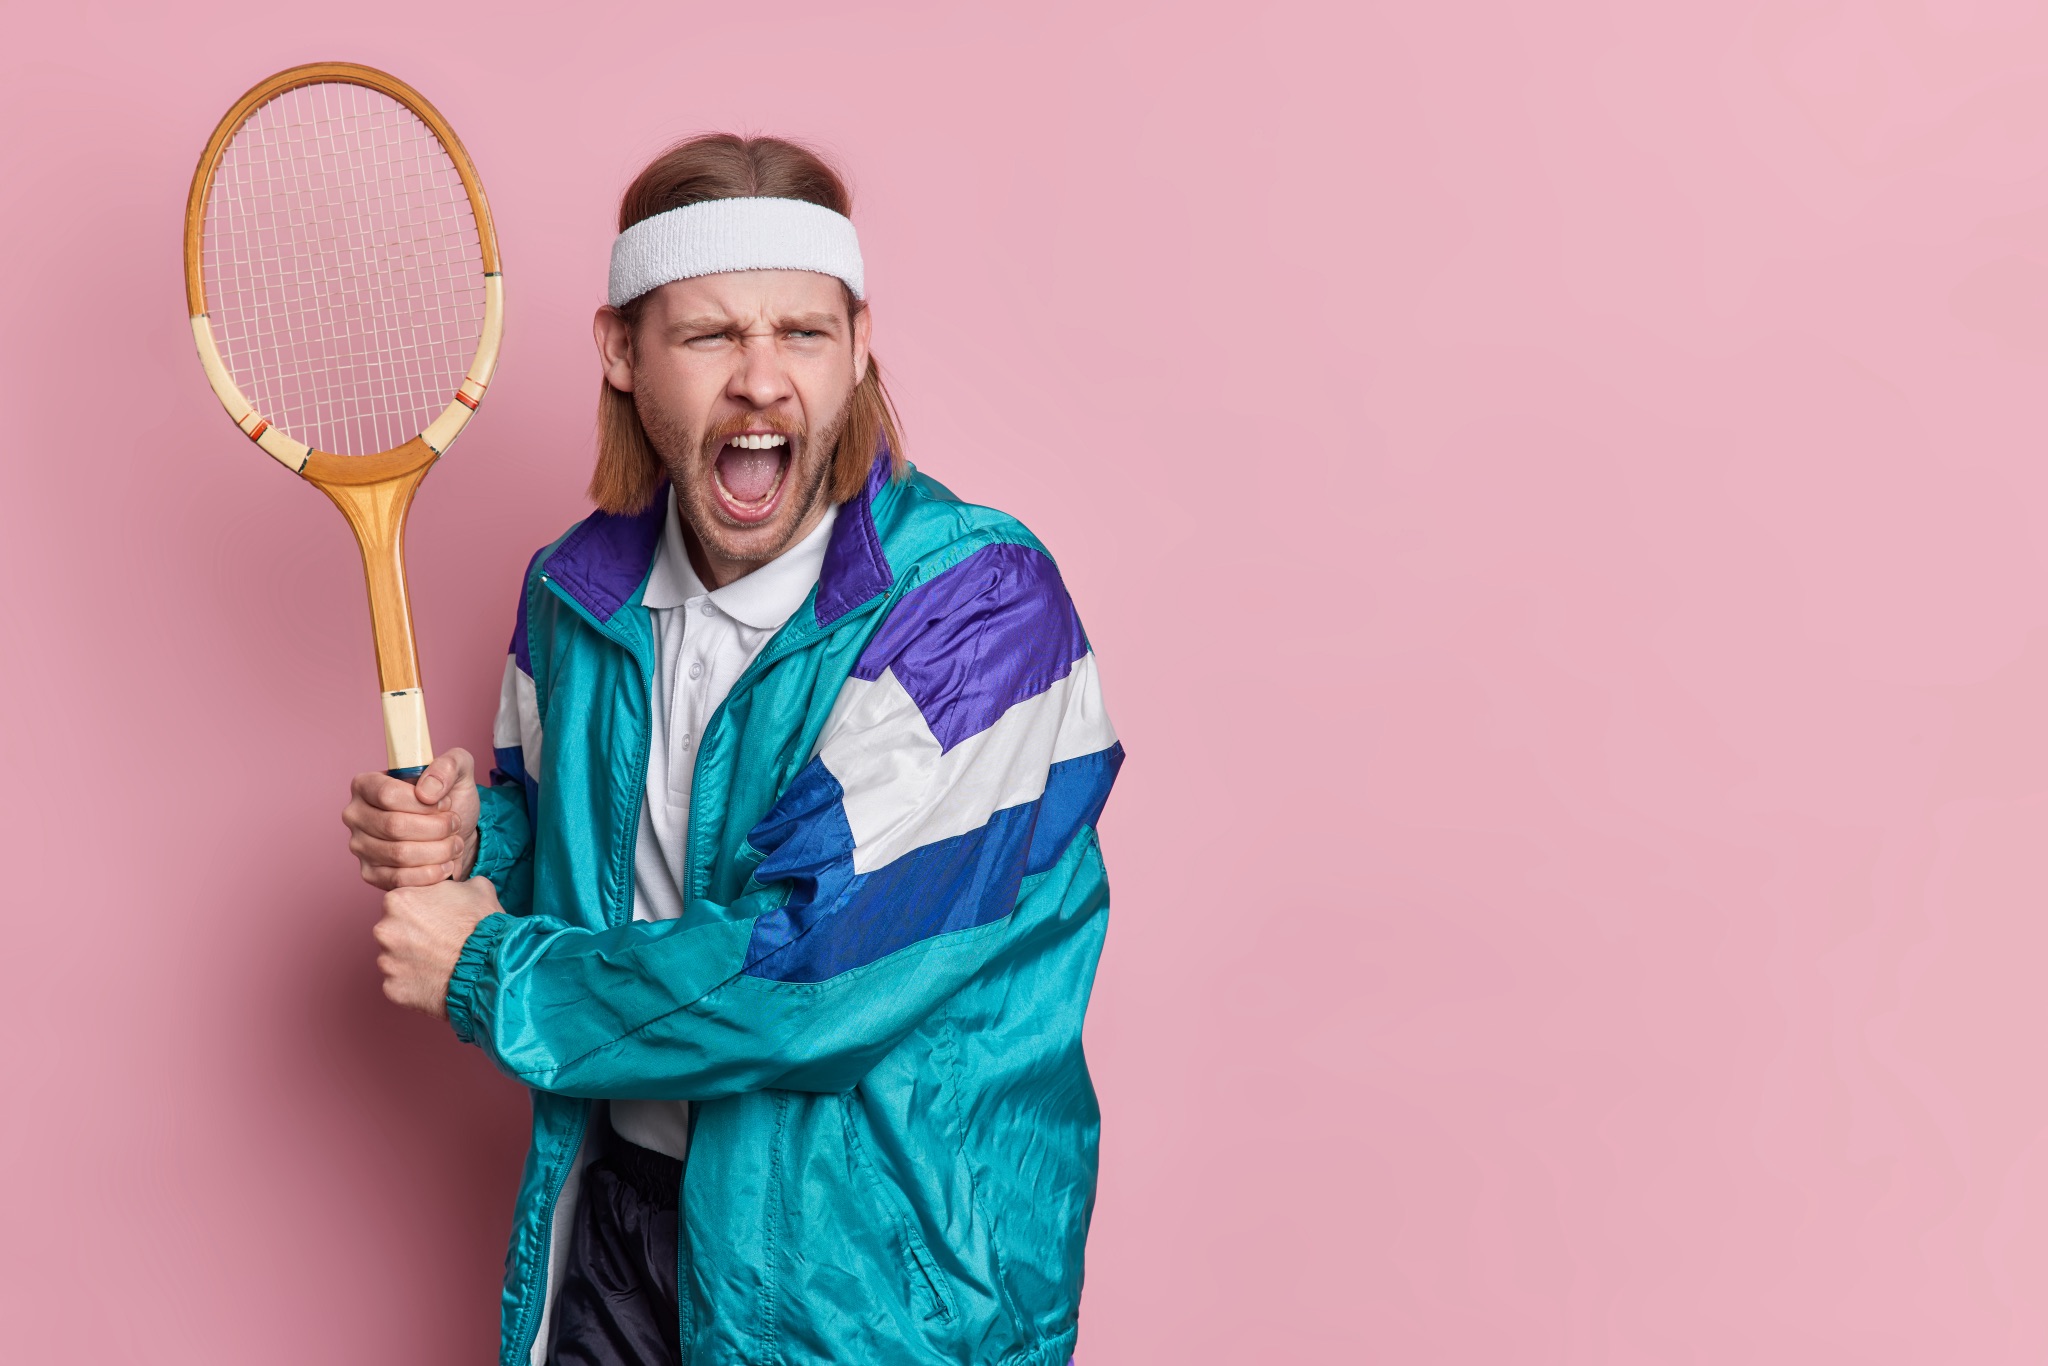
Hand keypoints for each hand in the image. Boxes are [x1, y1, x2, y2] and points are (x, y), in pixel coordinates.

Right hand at [342, 748, 480, 889]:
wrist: (455, 833)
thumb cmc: (449, 800)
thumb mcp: (458, 770)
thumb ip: (447, 766)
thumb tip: (426, 791)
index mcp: (366, 784)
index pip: (388, 794)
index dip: (424, 803)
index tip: (446, 805)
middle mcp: (355, 815)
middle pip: (394, 826)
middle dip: (436, 828)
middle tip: (454, 825)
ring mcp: (359, 846)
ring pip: (399, 854)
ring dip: (437, 851)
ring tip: (454, 843)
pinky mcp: (370, 874)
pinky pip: (399, 879)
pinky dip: (430, 873)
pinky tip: (446, 864)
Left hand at [374, 876, 502, 1017]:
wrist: (490, 966)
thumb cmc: (483, 925)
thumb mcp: (476, 887)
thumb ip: (453, 885)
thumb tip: (454, 888)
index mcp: (398, 900)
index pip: (402, 903)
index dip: (422, 911)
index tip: (438, 919)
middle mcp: (384, 930)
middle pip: (393, 931)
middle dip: (412, 936)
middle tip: (439, 942)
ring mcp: (386, 962)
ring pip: (394, 959)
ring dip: (412, 960)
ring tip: (439, 963)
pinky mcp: (393, 989)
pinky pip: (400, 984)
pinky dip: (415, 983)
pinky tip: (436, 979)